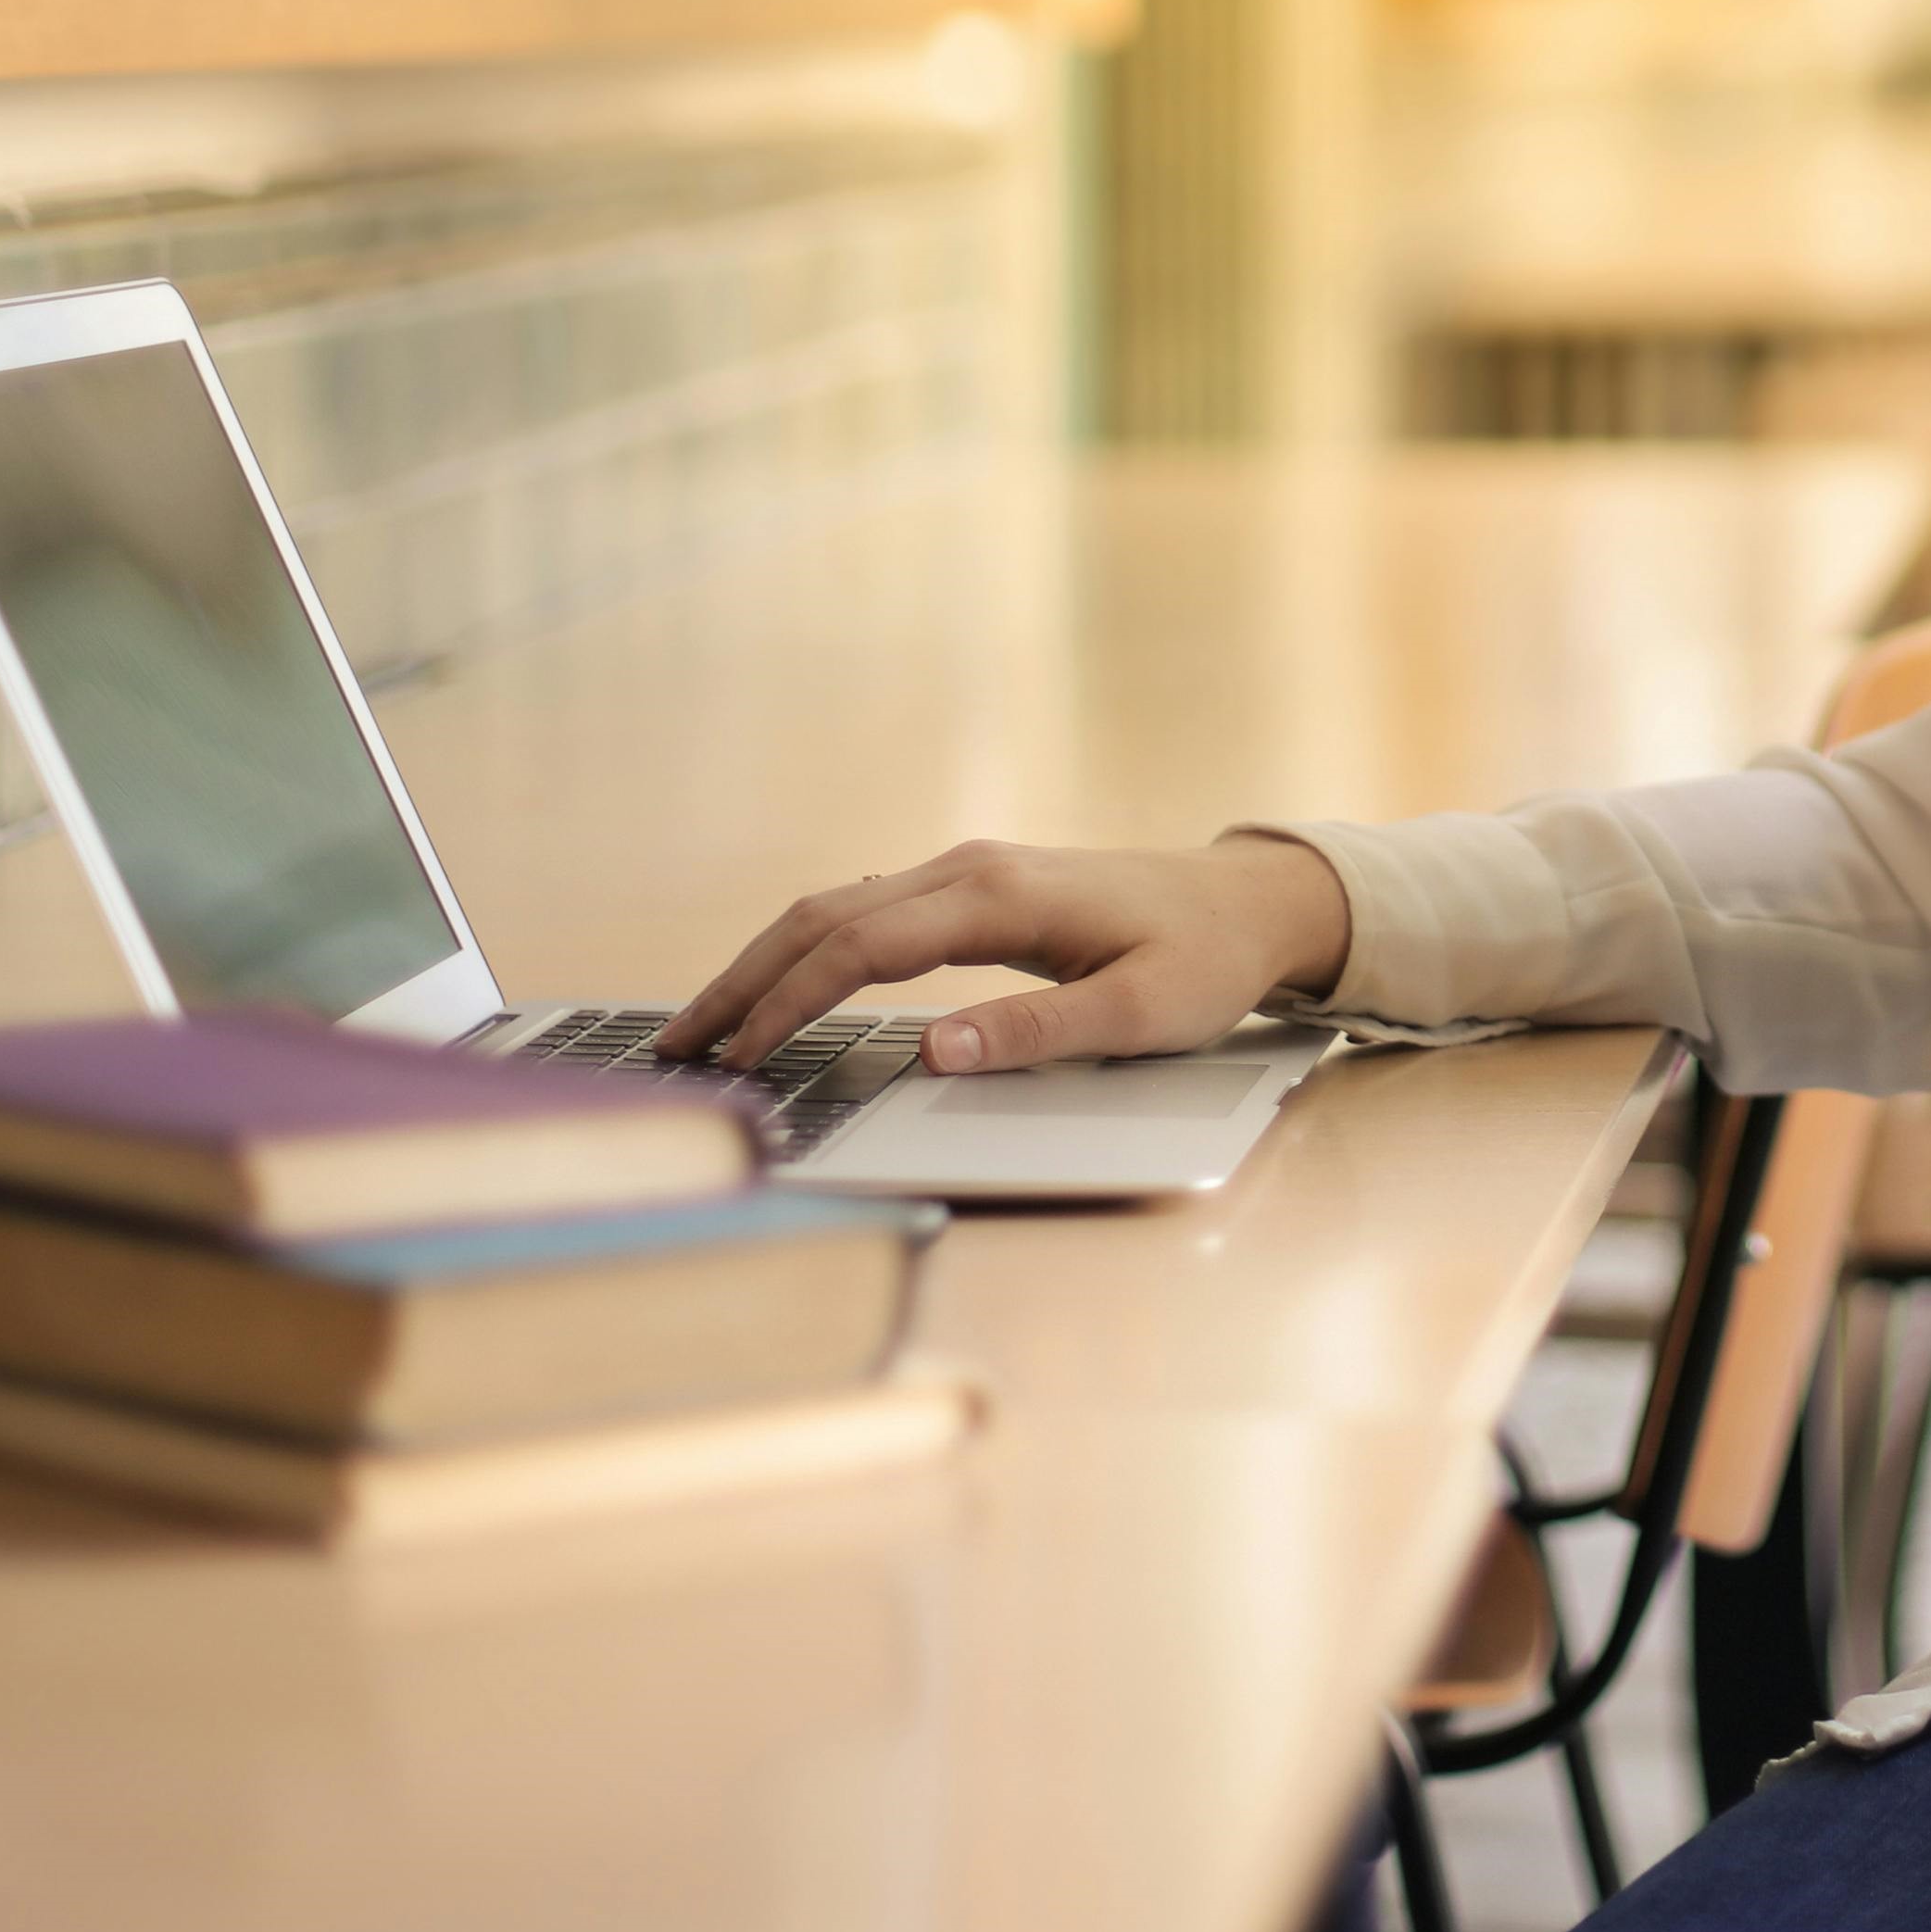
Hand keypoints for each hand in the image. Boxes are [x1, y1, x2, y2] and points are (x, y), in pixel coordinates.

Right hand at [651, 835, 1357, 1075]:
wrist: (1252, 902)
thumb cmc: (1205, 959)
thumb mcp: (1143, 1013)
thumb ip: (1041, 1034)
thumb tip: (939, 1052)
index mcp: (1000, 896)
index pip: (861, 949)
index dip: (789, 1004)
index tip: (740, 1061)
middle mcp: (970, 870)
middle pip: (823, 917)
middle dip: (744, 982)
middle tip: (678, 1049)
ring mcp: (968, 873)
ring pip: (835, 908)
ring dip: (764, 964)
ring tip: (706, 1028)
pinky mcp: (975, 890)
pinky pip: (866, 913)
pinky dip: (806, 951)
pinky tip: (779, 992)